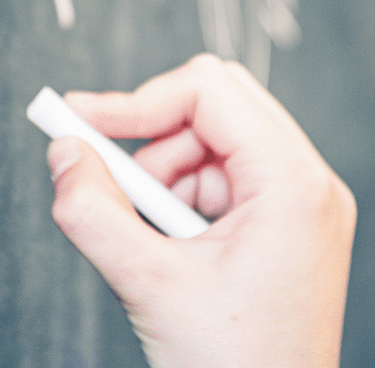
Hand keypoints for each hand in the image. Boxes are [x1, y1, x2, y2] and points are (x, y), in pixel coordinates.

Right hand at [45, 54, 356, 367]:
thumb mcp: (148, 284)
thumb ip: (94, 211)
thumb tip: (65, 154)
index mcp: (293, 184)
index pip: (209, 89)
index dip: (137, 100)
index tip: (81, 121)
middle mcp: (310, 185)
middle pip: (219, 105)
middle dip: (154, 137)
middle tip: (103, 170)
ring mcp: (306, 207)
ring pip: (218, 144)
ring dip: (167, 175)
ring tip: (146, 237)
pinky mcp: (292, 228)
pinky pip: (229, 181)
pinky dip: (186, 200)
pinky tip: (172, 249)